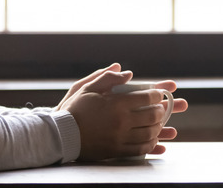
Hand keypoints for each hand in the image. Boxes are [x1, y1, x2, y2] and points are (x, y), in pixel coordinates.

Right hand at [59, 65, 188, 160]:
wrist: (61, 135)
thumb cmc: (74, 109)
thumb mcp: (87, 87)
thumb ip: (107, 77)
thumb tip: (127, 73)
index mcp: (116, 104)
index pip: (146, 97)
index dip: (157, 94)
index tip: (158, 93)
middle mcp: (121, 121)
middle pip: (152, 116)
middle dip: (161, 110)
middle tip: (161, 107)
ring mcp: (120, 138)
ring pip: (149, 133)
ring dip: (158, 127)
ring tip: (158, 123)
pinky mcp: (117, 150)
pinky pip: (141, 149)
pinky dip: (151, 144)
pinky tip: (152, 139)